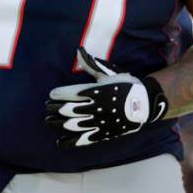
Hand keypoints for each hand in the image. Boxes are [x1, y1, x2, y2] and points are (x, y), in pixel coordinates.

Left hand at [45, 48, 168, 146]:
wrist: (145, 103)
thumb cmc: (126, 85)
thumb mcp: (109, 72)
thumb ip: (91, 65)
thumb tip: (79, 50)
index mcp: (96, 90)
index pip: (71, 93)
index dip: (59, 94)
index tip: (51, 95)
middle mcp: (96, 107)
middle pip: (68, 109)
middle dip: (55, 109)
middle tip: (47, 109)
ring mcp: (99, 121)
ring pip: (73, 124)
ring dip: (59, 123)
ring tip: (49, 122)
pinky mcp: (103, 133)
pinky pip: (84, 139)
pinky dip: (70, 141)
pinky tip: (60, 142)